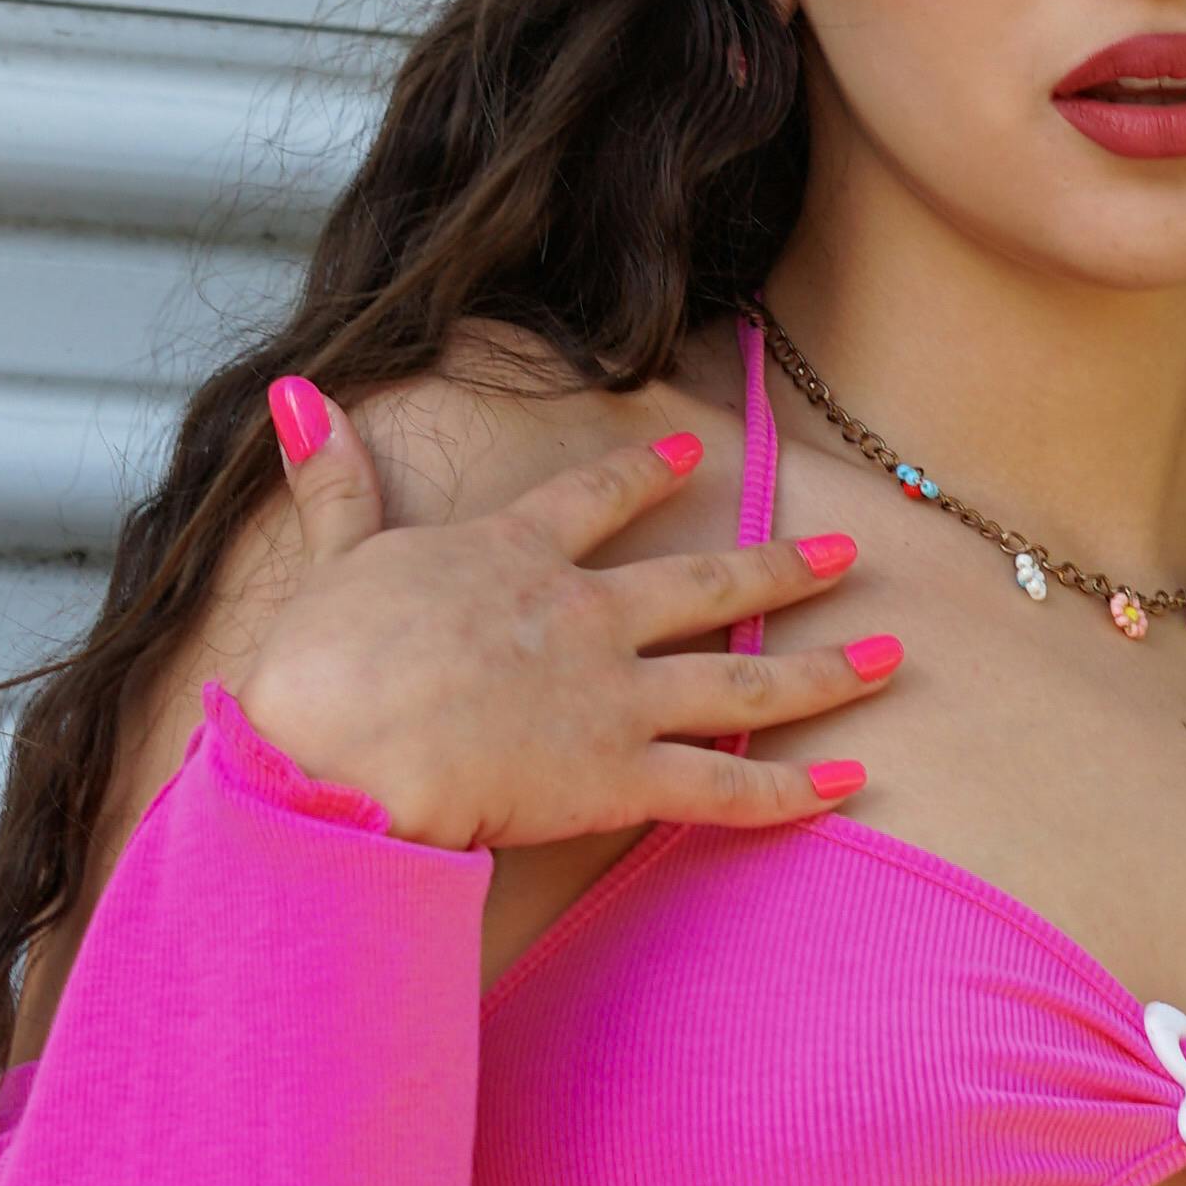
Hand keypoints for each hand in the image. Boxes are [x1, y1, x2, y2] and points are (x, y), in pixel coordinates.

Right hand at [230, 383, 898, 852]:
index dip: (648, 476)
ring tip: (888, 657)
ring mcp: (612, 696)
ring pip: (738, 678)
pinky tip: (850, 781)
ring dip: (820, 671)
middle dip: (782, 568)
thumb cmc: (323, 663)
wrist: (344, 745)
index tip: (695, 454)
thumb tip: (298, 395)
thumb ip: (335, 482)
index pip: (596, 502)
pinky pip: (723, 786)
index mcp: (513, 557)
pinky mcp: (621, 777)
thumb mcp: (333, 556)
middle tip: (849, 553)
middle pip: (703, 582)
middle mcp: (584, 615)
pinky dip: (790, 790)